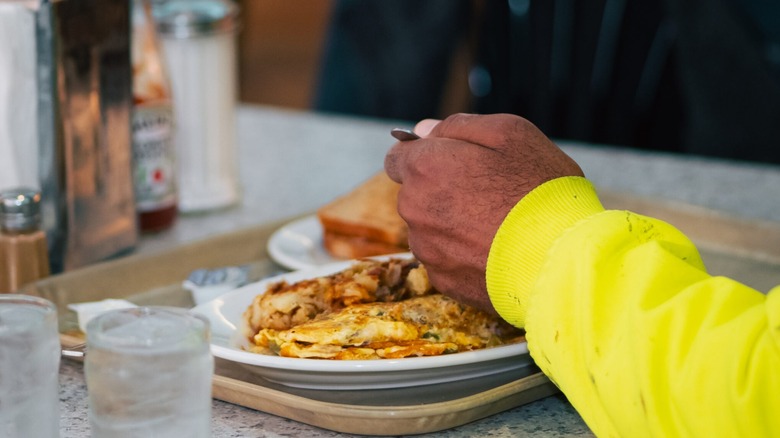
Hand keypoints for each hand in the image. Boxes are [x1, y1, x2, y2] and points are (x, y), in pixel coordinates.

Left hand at [384, 113, 582, 312]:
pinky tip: (495, 251)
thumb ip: (458, 126)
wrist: (559, 261)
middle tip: (488, 194)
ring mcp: (426, 248)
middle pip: (415, 194)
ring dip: (452, 224)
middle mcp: (414, 208)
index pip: (397, 158)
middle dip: (441, 190)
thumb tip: (422, 130)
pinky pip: (445, 259)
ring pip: (430, 229)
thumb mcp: (510, 134)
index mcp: (425, 167)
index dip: (423, 157)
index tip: (449, 162)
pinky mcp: (442, 280)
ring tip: (496, 226)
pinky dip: (463, 254)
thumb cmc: (539, 190)